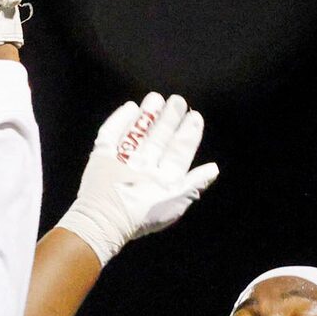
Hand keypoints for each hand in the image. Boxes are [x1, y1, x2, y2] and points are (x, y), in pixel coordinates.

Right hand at [54, 94, 219, 265]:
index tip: (195, 116)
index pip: (178, 152)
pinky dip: (119, 120)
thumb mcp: (178, 199)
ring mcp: (122, 162)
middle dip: (168, 120)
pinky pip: (111, 134)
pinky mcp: (102, 156)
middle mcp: (144, 169)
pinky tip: (130, 107)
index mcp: (162, 180)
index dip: (188, 134)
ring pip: (137, 134)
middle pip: (158, 139)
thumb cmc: (144, 211)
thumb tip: (214, 168)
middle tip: (177, 100)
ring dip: (147, 116)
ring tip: (155, 98)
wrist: (107, 217)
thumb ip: (196, 182)